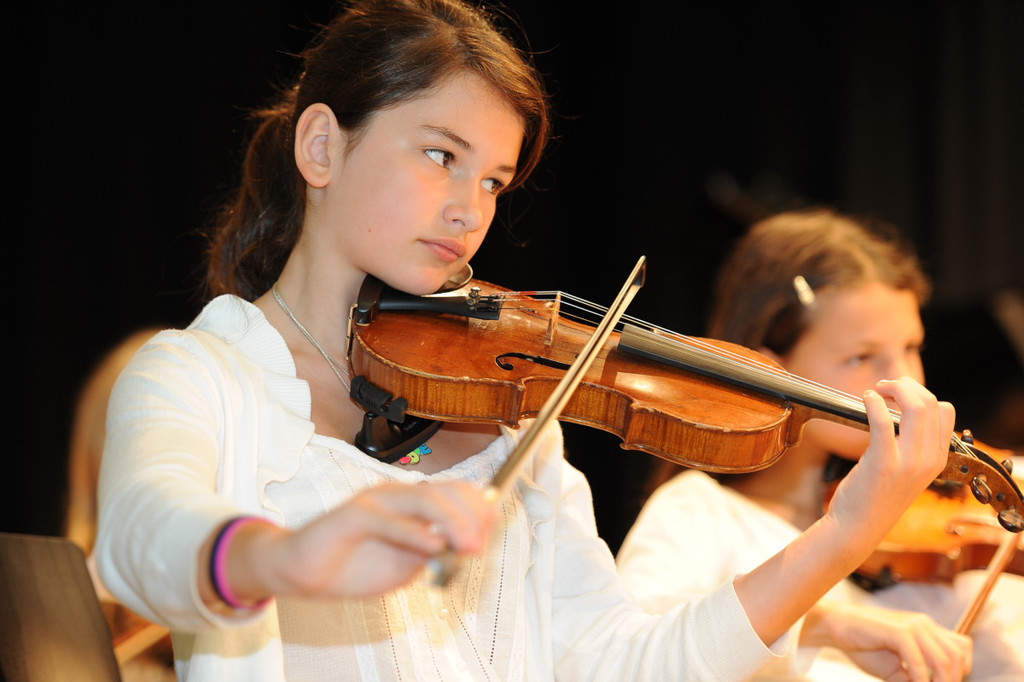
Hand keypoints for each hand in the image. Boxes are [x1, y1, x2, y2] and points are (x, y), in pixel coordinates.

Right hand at [212, 480, 494, 603]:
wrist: (302, 573)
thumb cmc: (354, 566)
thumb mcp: (406, 565)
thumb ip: (434, 554)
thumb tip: (466, 548)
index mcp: (411, 501)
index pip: (455, 492)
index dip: (478, 510)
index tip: (490, 534)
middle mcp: (396, 494)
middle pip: (445, 491)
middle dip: (471, 516)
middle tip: (479, 545)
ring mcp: (374, 501)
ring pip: (424, 499)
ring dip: (452, 522)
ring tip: (467, 546)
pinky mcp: (352, 515)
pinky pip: (389, 520)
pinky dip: (414, 533)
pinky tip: (432, 546)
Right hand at [804, 600, 971, 681]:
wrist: (836, 626)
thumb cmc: (864, 646)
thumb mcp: (895, 669)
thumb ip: (914, 678)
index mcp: (926, 629)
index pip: (962, 648)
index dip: (961, 670)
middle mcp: (923, 624)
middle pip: (958, 655)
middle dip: (952, 680)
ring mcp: (912, 625)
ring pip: (944, 658)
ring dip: (940, 681)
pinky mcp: (897, 630)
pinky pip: (918, 659)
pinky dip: (920, 677)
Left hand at [825, 377, 954, 548]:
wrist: (857, 527)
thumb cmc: (875, 496)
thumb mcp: (906, 470)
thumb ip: (911, 445)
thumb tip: (899, 410)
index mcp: (938, 459)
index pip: (945, 411)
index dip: (922, 394)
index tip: (899, 395)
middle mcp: (929, 460)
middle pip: (931, 403)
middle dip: (906, 385)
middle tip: (885, 387)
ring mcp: (908, 462)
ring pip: (915, 407)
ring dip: (893, 389)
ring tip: (876, 391)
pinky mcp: (883, 463)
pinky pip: (883, 420)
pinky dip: (874, 402)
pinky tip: (865, 399)